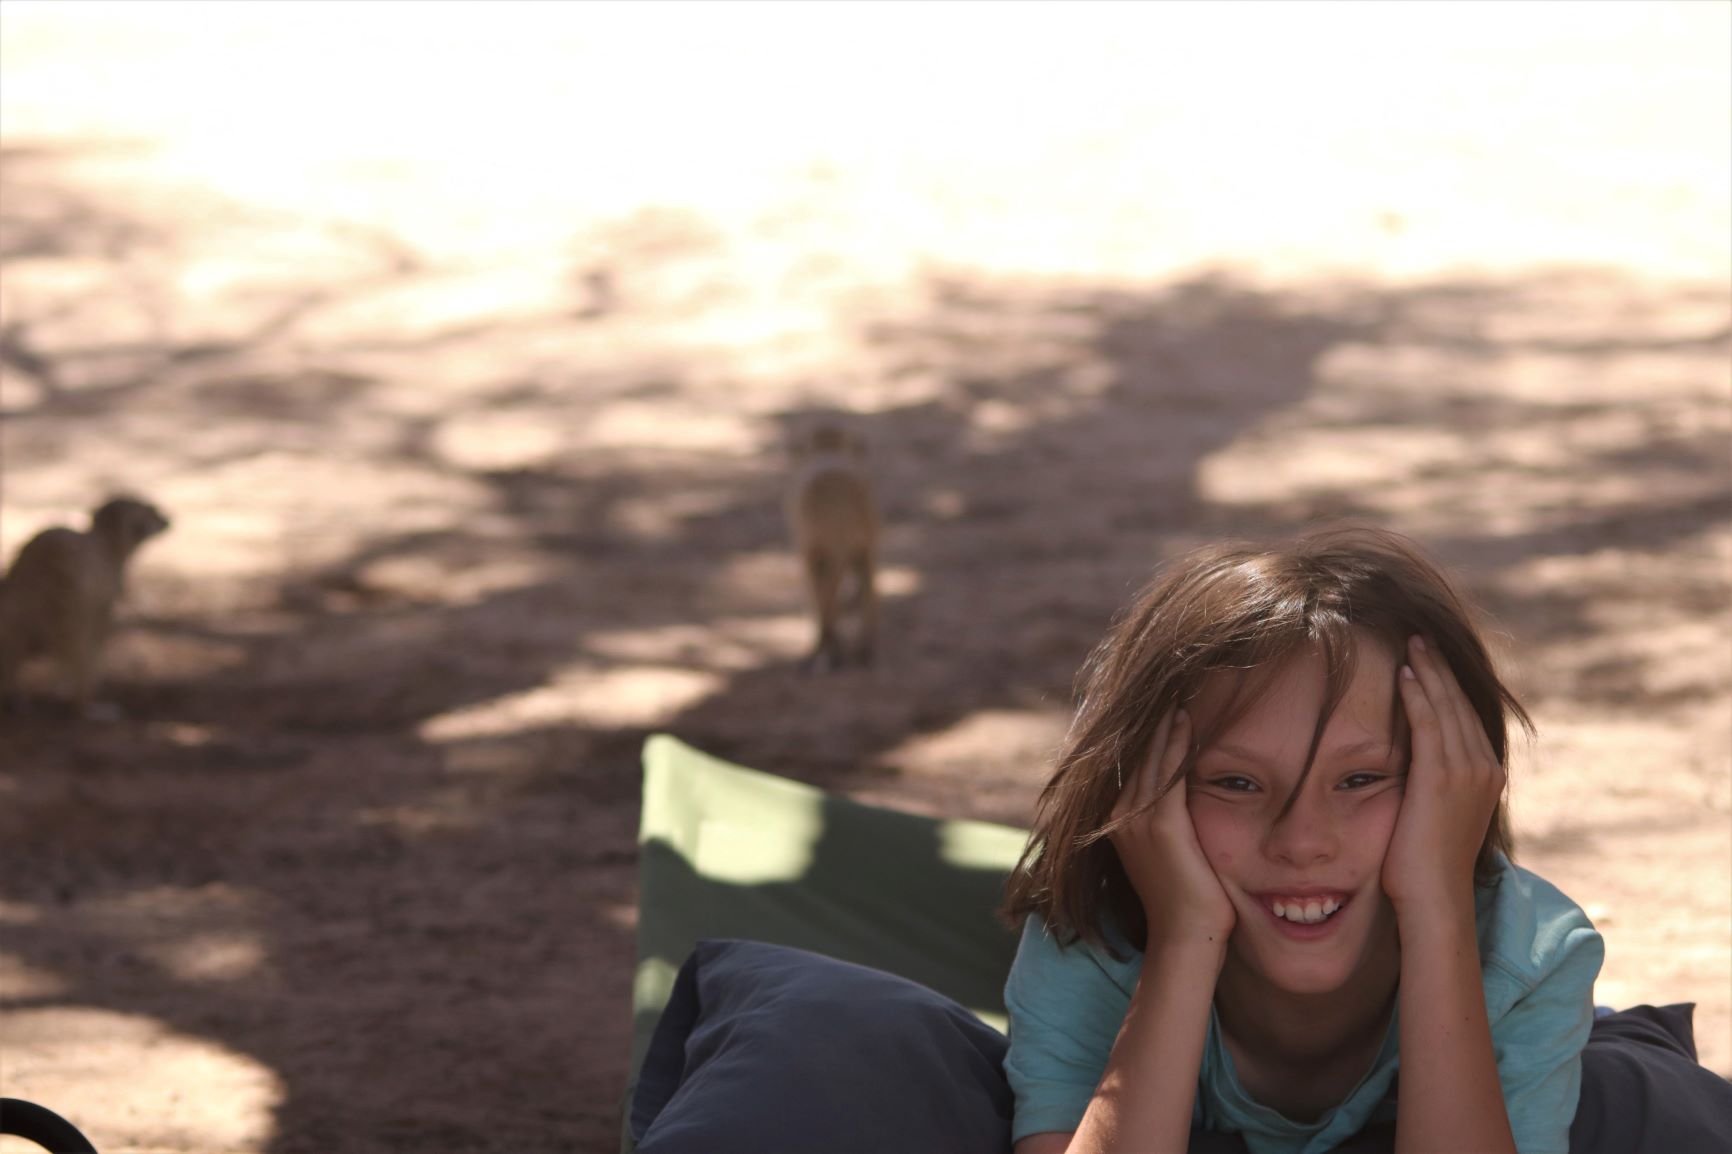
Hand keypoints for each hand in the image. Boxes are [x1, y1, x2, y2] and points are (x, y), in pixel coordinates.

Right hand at [1110, 709, 1235, 951]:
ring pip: (1148, 757)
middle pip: (1134, 753)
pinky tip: (1186, 720)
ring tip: (1176, 690)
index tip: (1162, 700)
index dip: (1145, 731)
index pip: (1130, 763)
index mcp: (1117, 821)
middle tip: (1168, 682)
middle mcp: (1119, 816)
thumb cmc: (1189, 901)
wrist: (1187, 939)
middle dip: (1151, 718)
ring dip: (1163, 722)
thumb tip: (1186, 800)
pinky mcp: (1160, 826)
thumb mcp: (1170, 853)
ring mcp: (1136, 821)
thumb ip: (1169, 823)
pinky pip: (1167, 772)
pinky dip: (1175, 743)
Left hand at [1382, 635, 1504, 915]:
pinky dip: (1418, 697)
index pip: (1465, 716)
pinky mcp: (1443, 777)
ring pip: (1446, 708)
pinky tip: (1403, 675)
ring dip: (1427, 672)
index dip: (1447, 684)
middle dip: (1439, 668)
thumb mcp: (1436, 814)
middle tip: (1419, 636)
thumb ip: (1434, 785)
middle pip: (1459, 704)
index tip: (1429, 658)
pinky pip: (1430, 725)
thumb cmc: (1424, 865)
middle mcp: (1484, 768)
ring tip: (1411, 643)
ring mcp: (1468, 772)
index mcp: (1487, 776)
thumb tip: (1415, 768)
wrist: (1433, 897)